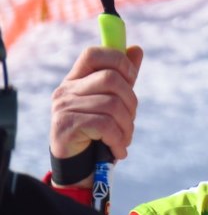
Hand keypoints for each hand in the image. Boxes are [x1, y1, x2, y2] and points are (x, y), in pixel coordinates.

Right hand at [50, 45, 142, 163]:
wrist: (79, 166)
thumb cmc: (98, 131)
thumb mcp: (113, 101)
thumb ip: (123, 76)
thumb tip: (136, 49)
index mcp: (77, 78)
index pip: (95, 53)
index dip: (119, 61)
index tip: (132, 79)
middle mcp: (66, 89)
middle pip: (111, 79)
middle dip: (131, 102)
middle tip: (130, 120)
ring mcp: (63, 106)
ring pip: (112, 105)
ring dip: (127, 127)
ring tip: (124, 139)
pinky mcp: (65, 125)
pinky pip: (104, 125)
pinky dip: (118, 139)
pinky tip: (118, 149)